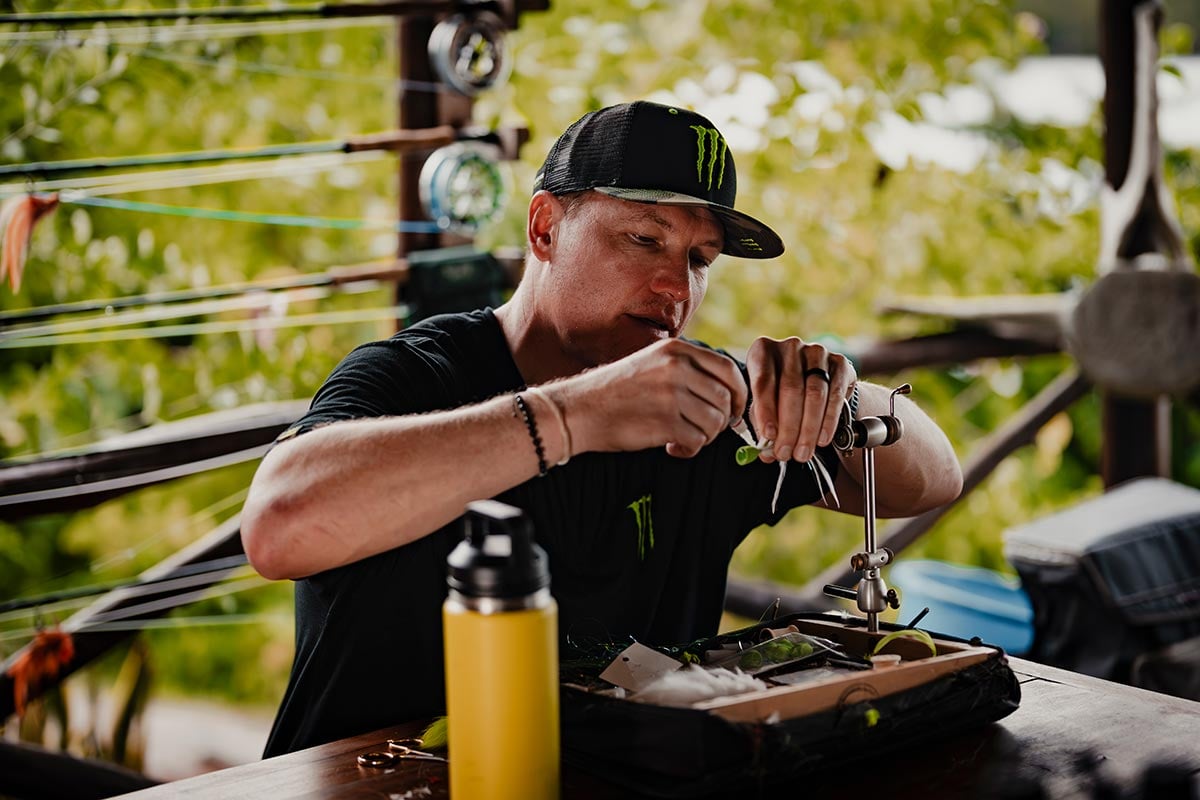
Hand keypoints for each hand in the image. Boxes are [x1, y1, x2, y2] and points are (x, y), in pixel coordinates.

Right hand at [562, 338, 747, 457]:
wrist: (579, 410)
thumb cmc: (616, 391)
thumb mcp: (652, 362)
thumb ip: (687, 368)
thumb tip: (727, 391)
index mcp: (676, 350)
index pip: (728, 368)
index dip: (740, 392)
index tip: (735, 409)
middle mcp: (677, 368)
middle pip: (726, 398)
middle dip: (723, 420)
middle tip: (707, 430)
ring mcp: (672, 394)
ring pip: (715, 421)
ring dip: (705, 436)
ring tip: (684, 438)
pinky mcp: (665, 422)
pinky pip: (698, 440)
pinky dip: (690, 449)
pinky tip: (672, 447)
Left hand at [745, 336, 856, 462]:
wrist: (818, 380)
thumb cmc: (782, 395)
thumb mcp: (766, 404)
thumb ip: (763, 424)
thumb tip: (765, 452)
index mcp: (763, 351)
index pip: (763, 381)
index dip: (765, 411)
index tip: (768, 437)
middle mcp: (790, 346)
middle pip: (791, 389)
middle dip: (788, 427)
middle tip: (785, 453)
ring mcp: (817, 352)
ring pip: (815, 394)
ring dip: (808, 429)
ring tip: (803, 453)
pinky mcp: (840, 363)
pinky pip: (835, 395)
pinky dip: (828, 421)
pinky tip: (822, 439)